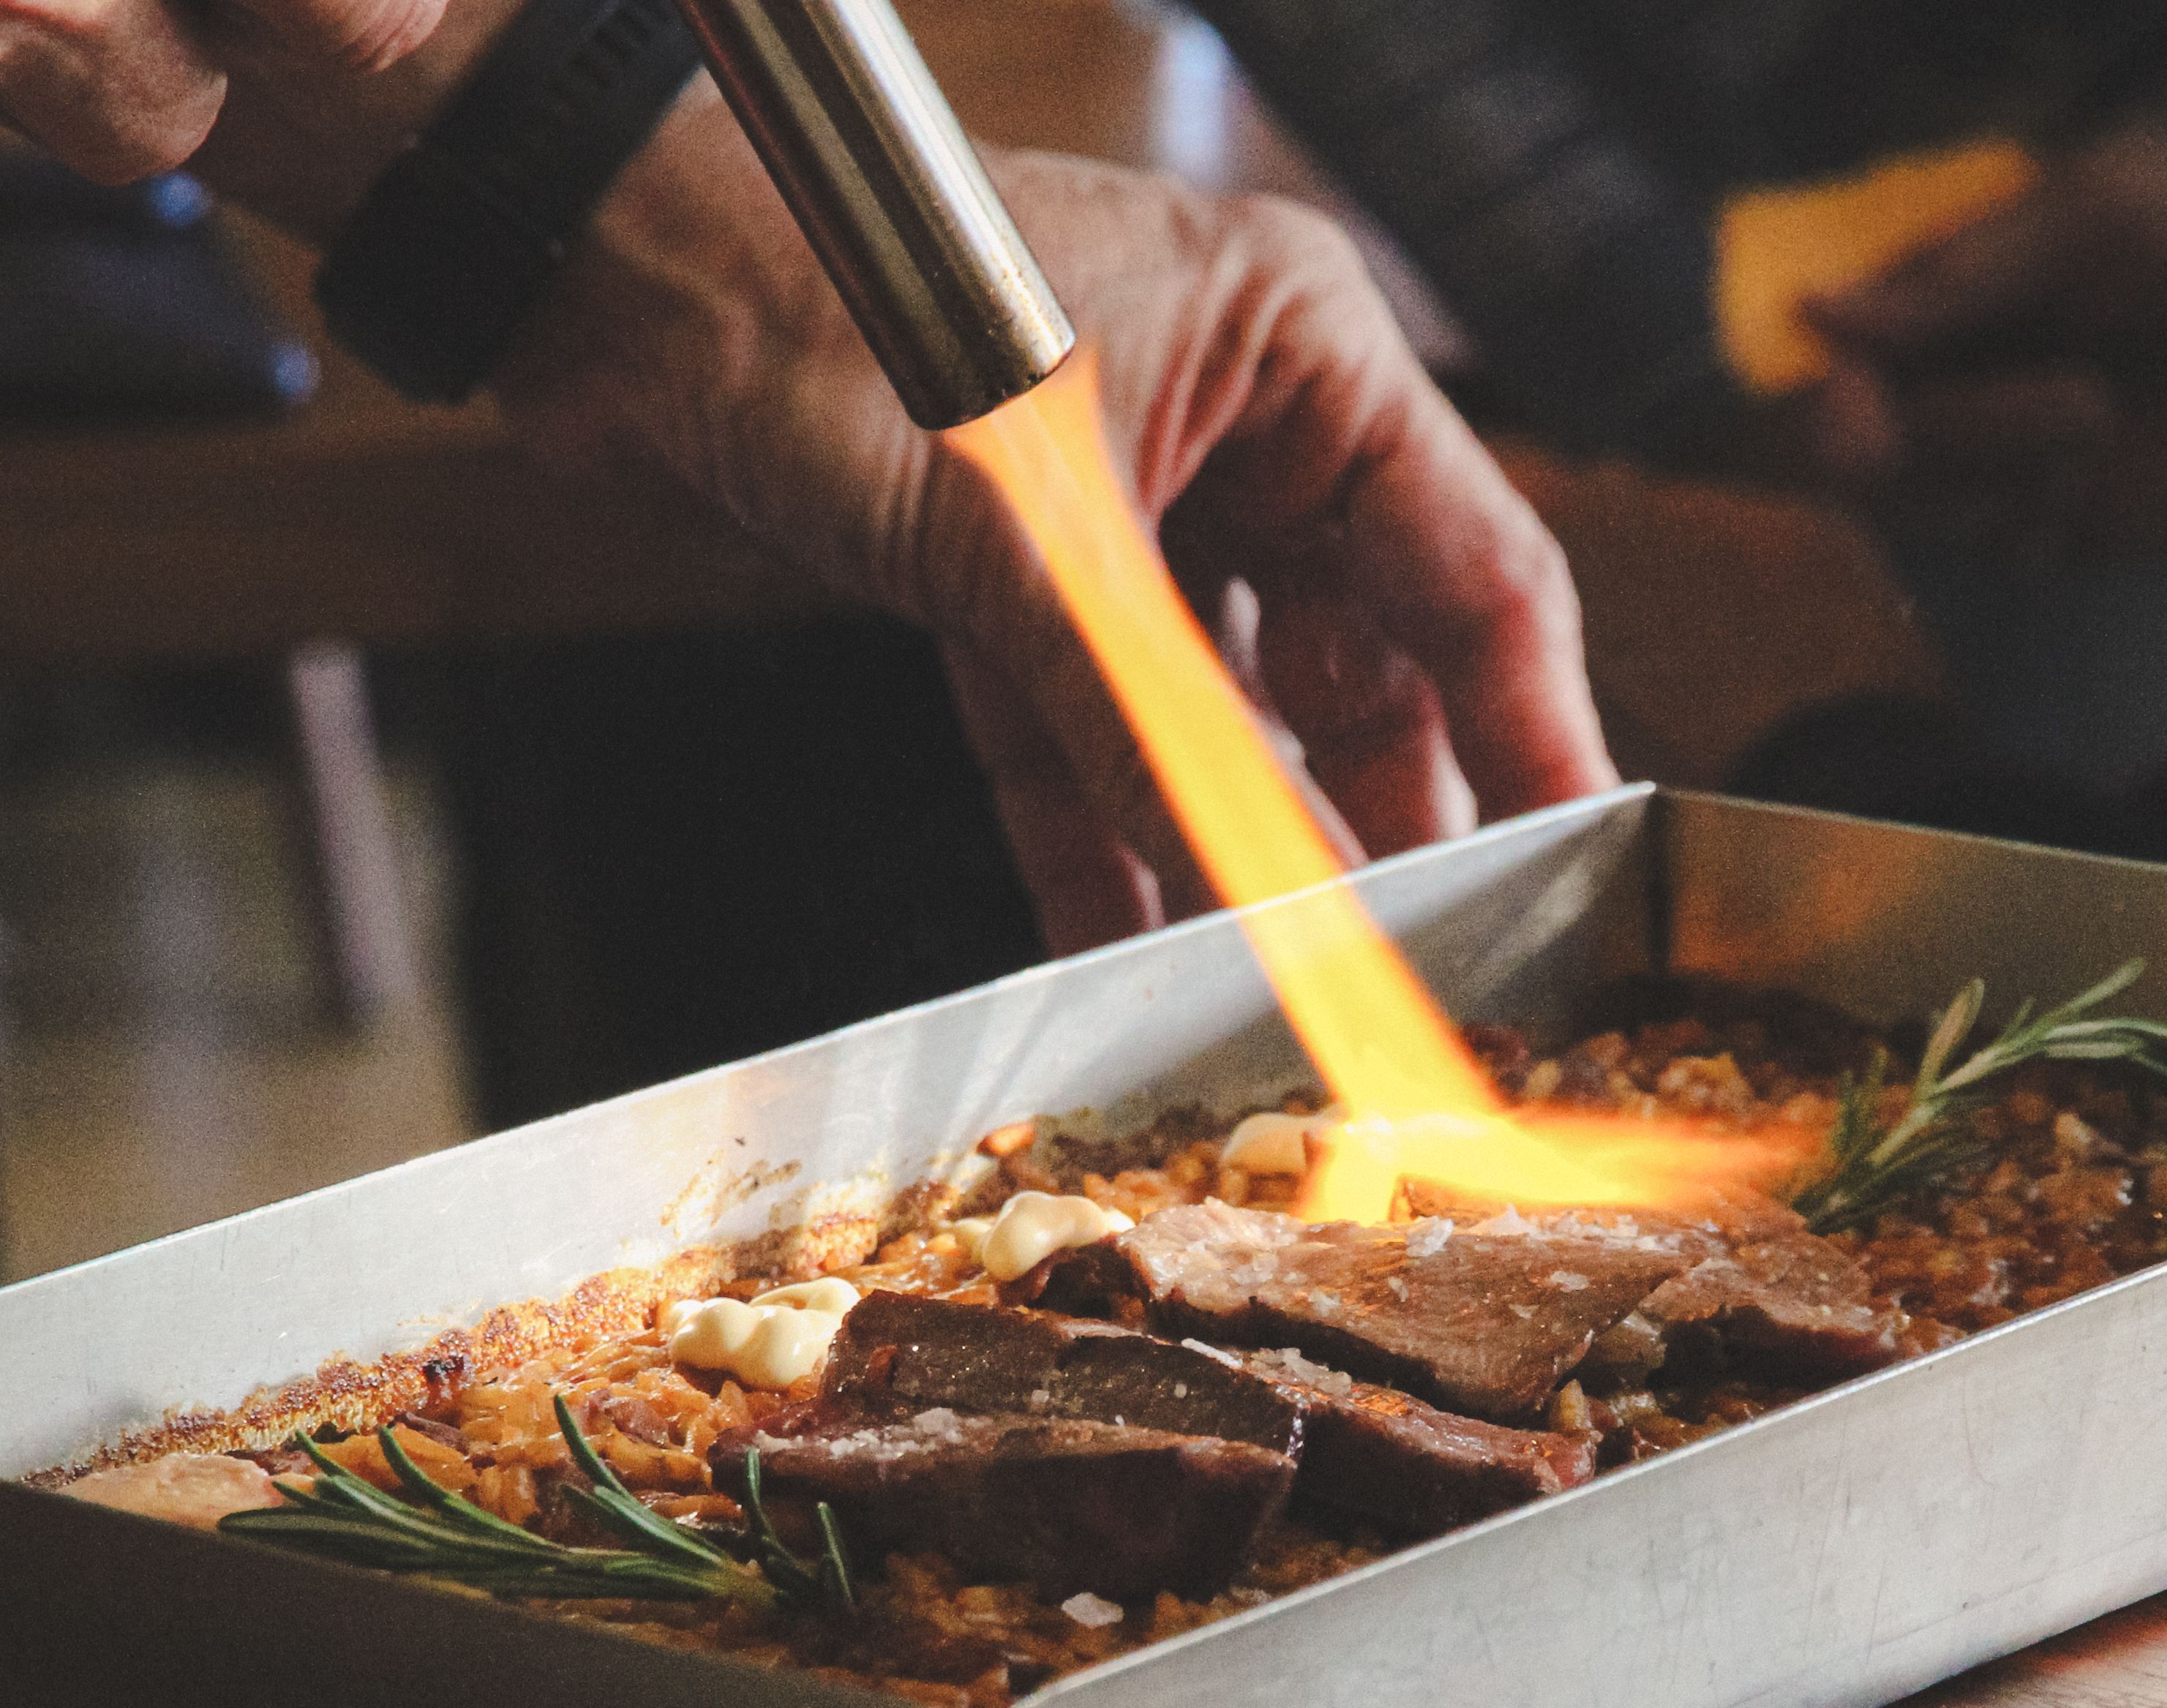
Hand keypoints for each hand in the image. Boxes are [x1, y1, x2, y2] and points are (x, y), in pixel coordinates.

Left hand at [487, 91, 1613, 951]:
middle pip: (1358, 656)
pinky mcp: (1013, 561)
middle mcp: (1237, 419)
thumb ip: (1160, 734)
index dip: (1531, 737)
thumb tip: (1291, 889)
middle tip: (1416, 965)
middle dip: (1372, 818)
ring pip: (1217, 708)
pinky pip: (1086, 724)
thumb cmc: (811, 302)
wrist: (595, 268)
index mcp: (1301, 350)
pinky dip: (1096, 829)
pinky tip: (1124, 946)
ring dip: (1228, 842)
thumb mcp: (1021, 545)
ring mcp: (1124, 495)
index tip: (1571, 870)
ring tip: (1279, 981)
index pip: (1476, 571)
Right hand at [1796, 124, 2166, 561]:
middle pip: (1875, 427)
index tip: (1849, 431)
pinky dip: (2024, 533)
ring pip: (1923, 497)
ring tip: (2083, 438)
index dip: (1839, 385)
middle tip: (1977, 440)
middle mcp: (1980, 360)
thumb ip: (1962, 275)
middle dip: (1915, 442)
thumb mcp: (2096, 227)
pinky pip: (1999, 547)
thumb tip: (1816, 311)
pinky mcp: (2067, 518)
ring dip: (1973, 487)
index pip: (1855, 336)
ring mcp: (2018, 445)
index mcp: (1973, 273)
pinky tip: (2078, 504)